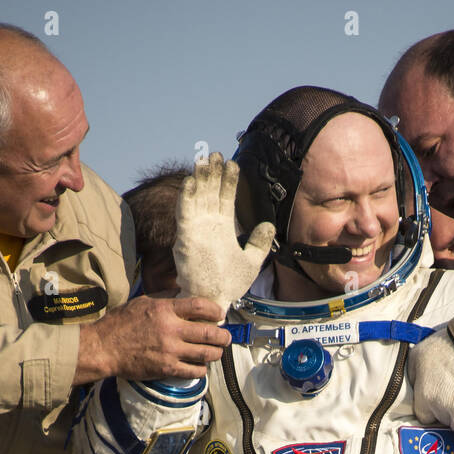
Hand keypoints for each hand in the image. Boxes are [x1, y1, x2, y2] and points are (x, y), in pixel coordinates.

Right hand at [75, 294, 230, 384]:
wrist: (103, 348)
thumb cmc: (119, 324)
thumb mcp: (141, 302)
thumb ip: (163, 298)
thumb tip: (181, 292)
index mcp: (164, 310)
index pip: (199, 306)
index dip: (215, 310)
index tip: (220, 314)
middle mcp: (171, 330)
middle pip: (209, 332)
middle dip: (223, 336)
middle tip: (226, 337)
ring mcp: (170, 351)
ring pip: (206, 353)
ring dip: (216, 353)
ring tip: (218, 352)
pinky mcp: (167, 369)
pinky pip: (194, 371)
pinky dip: (202, 369)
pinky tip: (201, 366)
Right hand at [173, 154, 275, 311]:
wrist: (214, 299)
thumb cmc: (229, 284)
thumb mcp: (251, 261)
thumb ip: (259, 242)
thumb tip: (268, 224)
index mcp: (223, 227)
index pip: (226, 197)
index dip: (228, 180)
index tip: (232, 163)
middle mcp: (209, 224)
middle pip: (210, 192)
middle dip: (212, 173)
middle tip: (215, 154)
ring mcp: (196, 229)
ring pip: (197, 197)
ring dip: (199, 179)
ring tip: (203, 160)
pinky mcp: (186, 237)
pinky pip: (185, 213)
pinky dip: (187, 197)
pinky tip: (191, 182)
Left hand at [408, 329, 453, 448]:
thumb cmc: (447, 347)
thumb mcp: (418, 356)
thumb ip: (413, 376)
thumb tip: (414, 384)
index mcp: (424, 398)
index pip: (423, 417)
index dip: (430, 411)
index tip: (435, 405)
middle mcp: (440, 411)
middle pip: (441, 423)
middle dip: (445, 415)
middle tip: (452, 400)